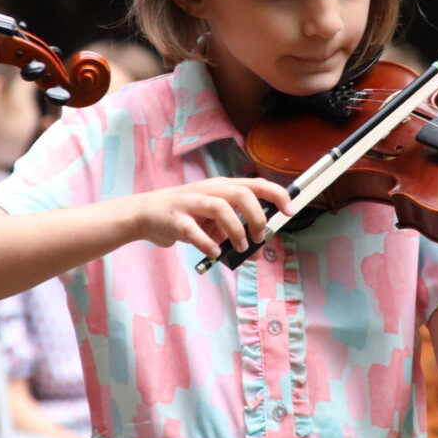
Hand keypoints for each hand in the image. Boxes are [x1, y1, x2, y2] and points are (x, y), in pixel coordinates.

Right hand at [133, 177, 293, 258]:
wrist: (146, 214)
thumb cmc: (186, 215)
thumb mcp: (214, 221)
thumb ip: (235, 232)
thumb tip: (258, 252)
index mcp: (222, 187)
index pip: (256, 184)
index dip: (276, 195)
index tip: (290, 210)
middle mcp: (209, 190)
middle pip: (241, 193)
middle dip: (256, 217)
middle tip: (258, 237)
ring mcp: (191, 202)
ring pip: (220, 207)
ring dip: (235, 230)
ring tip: (239, 247)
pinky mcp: (175, 219)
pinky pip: (194, 231)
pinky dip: (208, 244)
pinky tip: (215, 252)